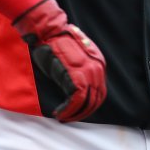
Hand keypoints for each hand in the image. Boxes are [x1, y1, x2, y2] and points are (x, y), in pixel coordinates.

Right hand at [11, 0, 106, 121]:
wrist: (50, 32)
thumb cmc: (58, 43)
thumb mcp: (77, 56)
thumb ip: (82, 70)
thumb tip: (79, 88)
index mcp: (99, 63)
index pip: (100, 91)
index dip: (89, 104)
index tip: (78, 110)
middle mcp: (98, 68)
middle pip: (96, 99)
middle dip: (83, 112)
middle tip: (70, 117)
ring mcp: (89, 72)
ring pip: (87, 103)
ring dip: (75, 114)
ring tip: (63, 116)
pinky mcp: (77, 76)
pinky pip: (77, 101)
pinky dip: (68, 110)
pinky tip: (59, 113)